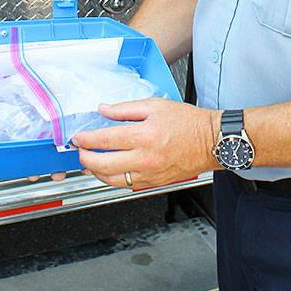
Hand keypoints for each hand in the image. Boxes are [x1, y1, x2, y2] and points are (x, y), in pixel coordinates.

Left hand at [74, 98, 218, 190]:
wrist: (211, 141)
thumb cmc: (188, 122)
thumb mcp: (156, 105)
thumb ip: (126, 108)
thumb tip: (104, 109)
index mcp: (144, 135)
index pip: (104, 140)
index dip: (86, 139)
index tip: (78, 137)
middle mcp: (145, 158)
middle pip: (102, 165)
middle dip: (84, 158)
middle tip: (80, 150)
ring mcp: (149, 174)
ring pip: (111, 180)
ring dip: (95, 172)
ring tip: (90, 162)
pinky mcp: (153, 183)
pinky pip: (126, 185)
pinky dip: (112, 179)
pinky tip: (109, 170)